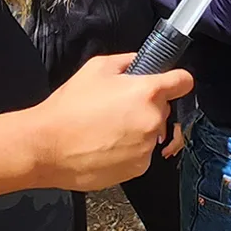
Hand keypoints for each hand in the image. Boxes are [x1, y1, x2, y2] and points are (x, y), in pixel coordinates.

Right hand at [26, 55, 193, 191]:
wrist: (47, 146)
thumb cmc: (69, 106)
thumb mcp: (97, 68)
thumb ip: (128, 61)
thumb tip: (142, 62)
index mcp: (147, 91)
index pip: (183, 81)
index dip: (177, 80)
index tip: (171, 83)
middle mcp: (152, 119)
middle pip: (163, 108)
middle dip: (146, 105)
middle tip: (118, 107)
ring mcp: (147, 146)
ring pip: (151, 132)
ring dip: (137, 129)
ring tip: (106, 129)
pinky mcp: (138, 168)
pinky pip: (141, 154)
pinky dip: (129, 150)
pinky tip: (105, 146)